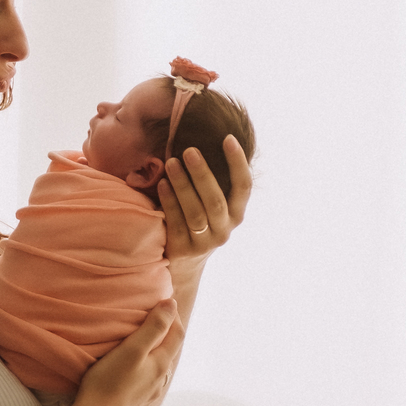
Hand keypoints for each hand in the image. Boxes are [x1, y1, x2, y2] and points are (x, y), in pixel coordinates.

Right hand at [72, 298, 183, 405]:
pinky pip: (146, 388)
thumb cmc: (108, 381)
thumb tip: (172, 304)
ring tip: (141, 349)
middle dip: (164, 336)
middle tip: (152, 322)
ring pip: (158, 373)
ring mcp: (149, 398)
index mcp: (161, 365)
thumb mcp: (132, 348)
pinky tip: (132, 377)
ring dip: (154, 358)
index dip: (174, 317)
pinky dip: (143, 376)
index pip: (178, 335)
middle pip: (168, 354)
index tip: (163, 303)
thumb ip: (154, 326)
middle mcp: (160, 383)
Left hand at [158, 135, 251, 264]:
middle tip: (189, 150)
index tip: (228, 138)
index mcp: (236, 214)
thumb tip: (201, 141)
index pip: (243, 186)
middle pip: (216, 200)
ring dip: (183, 185)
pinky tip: (162, 183)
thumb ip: (211, 184)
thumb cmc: (198, 223)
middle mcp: (224, 230)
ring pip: (196, 212)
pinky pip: (176, 222)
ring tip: (171, 162)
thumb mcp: (211, 206)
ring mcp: (204, 242)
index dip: (238, 163)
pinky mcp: (183, 249)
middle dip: (202, 173)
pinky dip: (169, 201)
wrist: (184, 266)